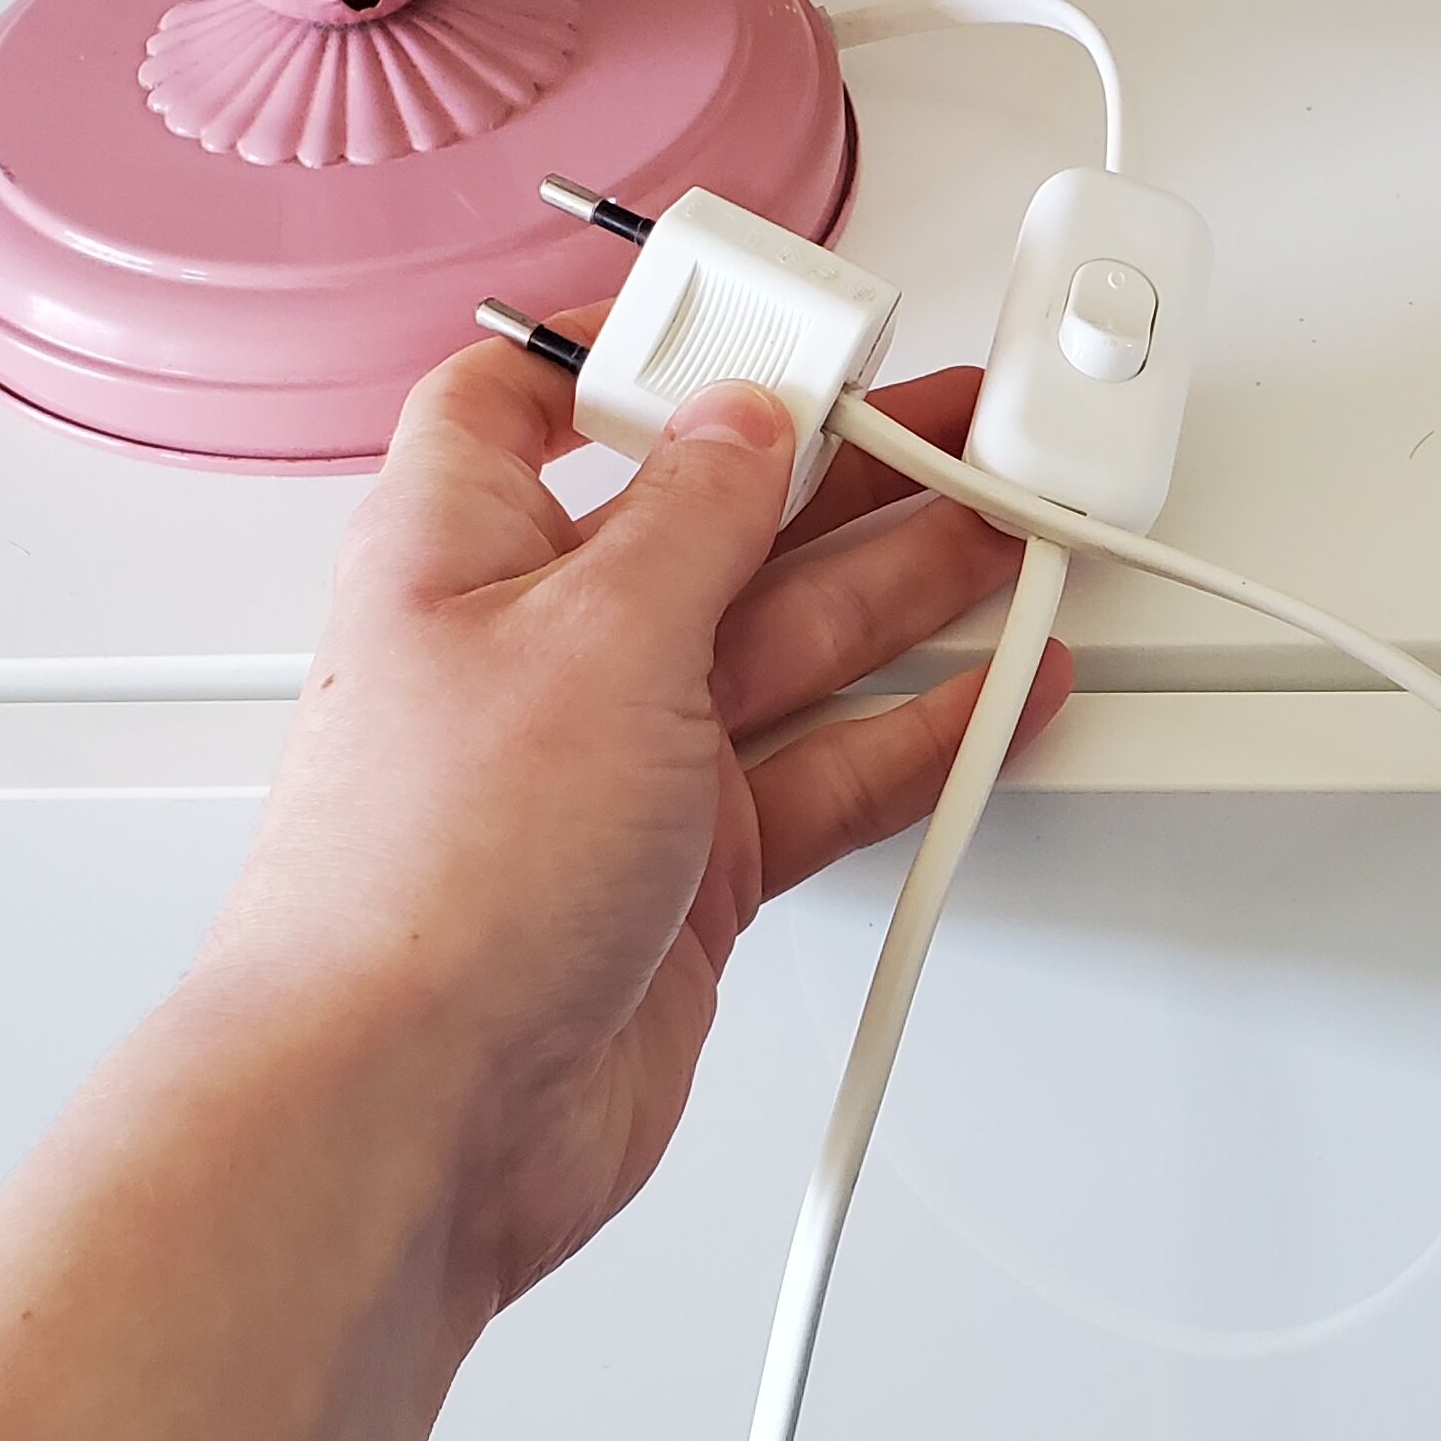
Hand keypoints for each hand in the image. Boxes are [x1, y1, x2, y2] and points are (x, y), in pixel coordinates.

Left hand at [197, 324, 1069, 1326]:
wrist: (415, 1118)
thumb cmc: (424, 884)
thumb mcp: (588, 634)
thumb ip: (691, 514)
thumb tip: (745, 419)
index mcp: (465, 550)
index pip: (538, 399)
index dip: (644, 346)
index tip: (765, 322)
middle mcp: (539, 652)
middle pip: (712, 520)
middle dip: (841, 470)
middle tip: (966, 431)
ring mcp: (619, 768)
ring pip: (788, 649)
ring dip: (907, 594)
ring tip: (1025, 541)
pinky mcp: (687, 875)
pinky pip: (824, 775)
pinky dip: (916, 736)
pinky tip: (998, 698)